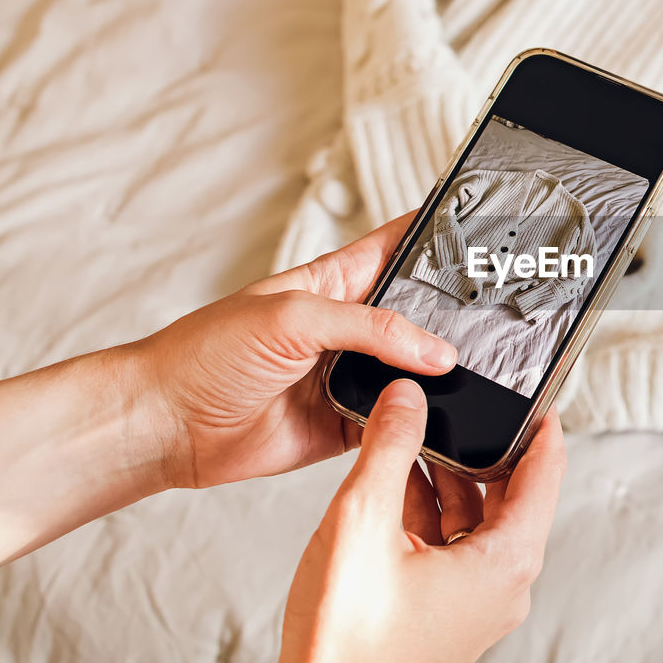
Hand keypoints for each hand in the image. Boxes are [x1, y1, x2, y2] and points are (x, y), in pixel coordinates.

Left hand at [132, 214, 455, 489]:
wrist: (167, 424)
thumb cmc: (207, 352)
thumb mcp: (293, 316)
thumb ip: (370, 327)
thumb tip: (435, 350)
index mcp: (335, 282)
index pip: (398, 249)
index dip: (438, 239)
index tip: (481, 237)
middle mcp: (349, 328)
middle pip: (420, 316)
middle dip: (454, 319)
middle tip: (495, 322)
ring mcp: (350, 377)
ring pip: (415, 374)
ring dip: (439, 378)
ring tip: (478, 374)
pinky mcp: (347, 425)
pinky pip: (395, 423)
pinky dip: (415, 424)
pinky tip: (436, 420)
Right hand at [273, 380, 565, 662]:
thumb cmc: (347, 640)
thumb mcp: (364, 519)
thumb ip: (390, 446)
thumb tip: (409, 396)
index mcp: (506, 562)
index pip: (546, 469)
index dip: (540, 421)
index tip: (531, 388)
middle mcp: (504, 585)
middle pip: (511, 492)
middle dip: (480, 445)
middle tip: (456, 404)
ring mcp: (476, 603)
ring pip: (476, 518)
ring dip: (448, 477)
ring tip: (413, 436)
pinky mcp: (447, 613)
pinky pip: (452, 545)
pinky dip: (430, 512)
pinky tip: (394, 485)